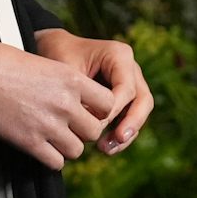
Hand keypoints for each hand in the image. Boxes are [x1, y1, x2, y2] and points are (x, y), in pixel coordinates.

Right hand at [0, 36, 116, 170]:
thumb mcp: (41, 62)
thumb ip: (64, 82)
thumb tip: (78, 98)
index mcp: (71, 78)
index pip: (108, 104)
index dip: (98, 109)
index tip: (84, 109)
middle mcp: (65, 102)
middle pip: (94, 131)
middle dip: (82, 131)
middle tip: (66, 126)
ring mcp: (48, 124)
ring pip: (77, 150)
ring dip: (66, 146)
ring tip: (51, 137)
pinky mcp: (30, 142)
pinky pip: (56, 163)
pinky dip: (50, 158)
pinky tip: (39, 146)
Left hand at [31, 28, 152, 154]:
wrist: (54, 48)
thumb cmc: (59, 54)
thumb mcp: (66, 68)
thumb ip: (81, 93)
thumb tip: (92, 124)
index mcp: (119, 55)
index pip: (126, 88)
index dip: (113, 108)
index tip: (95, 123)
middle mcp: (131, 69)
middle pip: (143, 100)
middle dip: (132, 123)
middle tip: (119, 139)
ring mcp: (131, 84)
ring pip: (139, 113)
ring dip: (127, 133)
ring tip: (106, 149)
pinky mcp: (125, 99)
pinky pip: (128, 118)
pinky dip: (120, 134)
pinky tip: (106, 148)